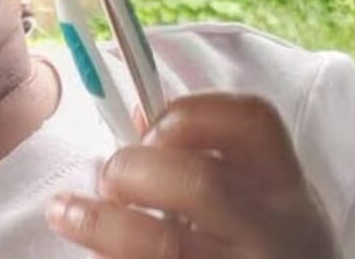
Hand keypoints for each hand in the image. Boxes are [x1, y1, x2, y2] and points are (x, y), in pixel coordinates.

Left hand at [46, 93, 340, 258]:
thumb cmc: (261, 243)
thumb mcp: (256, 200)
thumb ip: (208, 157)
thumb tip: (138, 116)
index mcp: (284, 187)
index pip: (252, 123)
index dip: (190, 111)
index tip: (149, 125)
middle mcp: (272, 231)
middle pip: (200, 182)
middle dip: (136, 169)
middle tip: (110, 177)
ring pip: (166, 246)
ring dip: (102, 222)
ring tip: (69, 213)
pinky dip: (110, 256)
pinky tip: (91, 248)